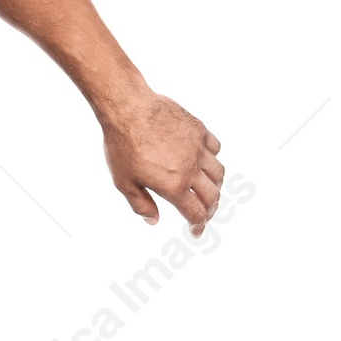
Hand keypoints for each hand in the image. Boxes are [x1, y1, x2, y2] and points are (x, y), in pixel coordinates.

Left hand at [101, 90, 224, 235]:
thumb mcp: (124, 182)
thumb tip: (153, 221)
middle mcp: (191, 169)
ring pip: (218, 173)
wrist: (128, 109)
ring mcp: (198, 148)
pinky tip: (204, 161)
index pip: (195, 212)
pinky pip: (215, 148)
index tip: (196, 231)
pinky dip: (213, 158)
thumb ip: (140, 204)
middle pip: (212, 196)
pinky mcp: (198, 130)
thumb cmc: (122, 146)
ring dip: (216, 186)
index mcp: (174, 186)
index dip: (198, 225)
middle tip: (204, 214)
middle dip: (210, 209)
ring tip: (208, 190)